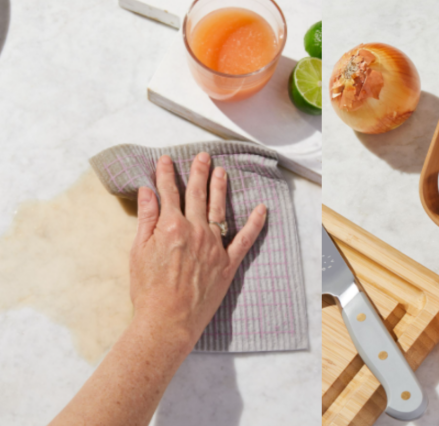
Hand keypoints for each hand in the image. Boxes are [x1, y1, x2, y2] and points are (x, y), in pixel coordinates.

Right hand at [129, 152, 266, 346]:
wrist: (168, 320)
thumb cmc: (148, 290)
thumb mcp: (138, 252)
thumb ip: (146, 219)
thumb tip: (147, 191)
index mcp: (171, 227)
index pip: (169, 193)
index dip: (166, 175)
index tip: (166, 159)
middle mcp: (195, 231)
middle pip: (197, 195)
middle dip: (198, 173)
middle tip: (203, 156)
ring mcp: (214, 246)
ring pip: (218, 210)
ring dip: (219, 189)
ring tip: (222, 171)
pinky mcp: (228, 263)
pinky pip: (245, 239)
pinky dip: (255, 223)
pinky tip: (262, 209)